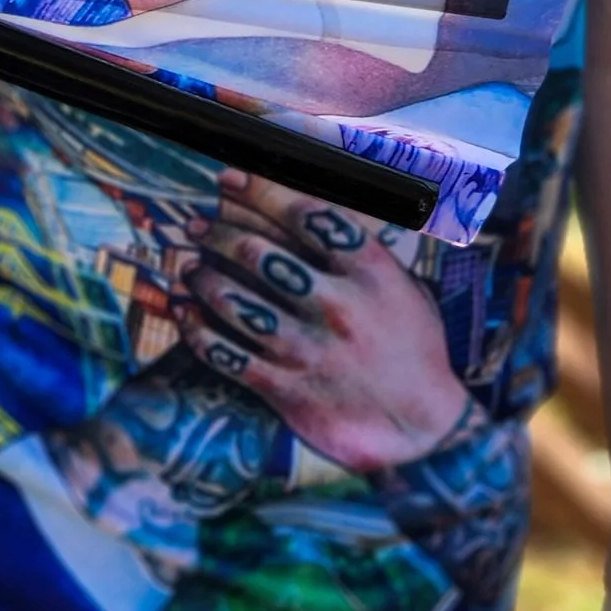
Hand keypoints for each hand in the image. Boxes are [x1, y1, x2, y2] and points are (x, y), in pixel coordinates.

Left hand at [174, 173, 467, 469]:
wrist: (424, 431)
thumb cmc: (412, 348)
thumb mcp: (403, 287)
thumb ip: (358, 251)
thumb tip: (300, 209)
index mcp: (369, 272)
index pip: (305, 214)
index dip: (259, 190)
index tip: (229, 179)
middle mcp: (336, 306)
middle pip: (256, 252)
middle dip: (218, 232)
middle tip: (199, 226)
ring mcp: (308, 350)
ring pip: (233, 300)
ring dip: (202, 278)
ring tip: (192, 269)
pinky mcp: (287, 391)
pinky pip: (226, 354)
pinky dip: (197, 331)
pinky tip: (187, 315)